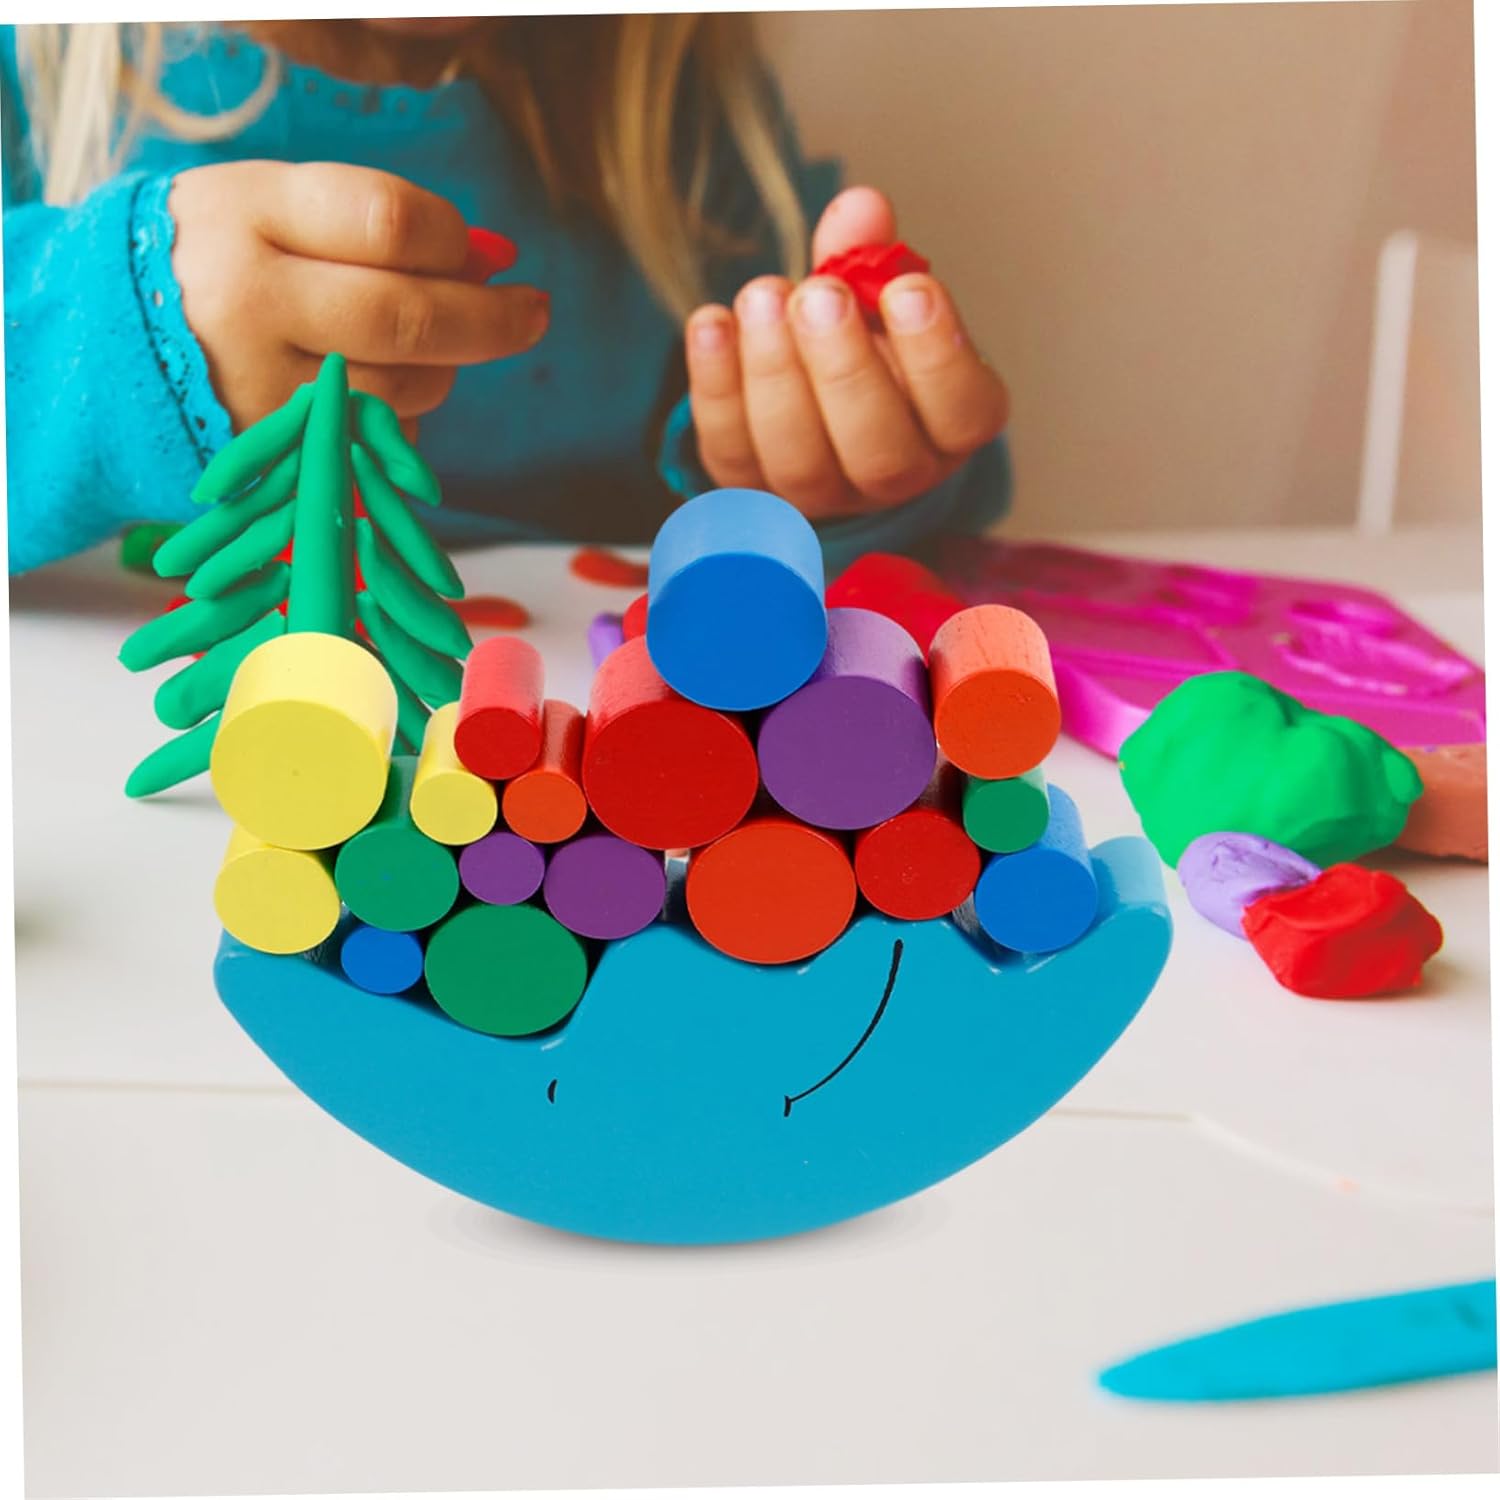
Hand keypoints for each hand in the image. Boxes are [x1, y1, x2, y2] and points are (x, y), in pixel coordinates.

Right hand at [170, 161, 548, 430]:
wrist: (107, 350)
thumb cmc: (221, 264)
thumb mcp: (275, 211)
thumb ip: (376, 226)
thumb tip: (494, 260)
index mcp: (249, 213)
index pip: (390, 223)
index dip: (456, 243)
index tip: (486, 255)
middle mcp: (247, 300)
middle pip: (409, 316)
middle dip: (490, 320)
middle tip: (532, 313)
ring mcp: (254, 386)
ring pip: (403, 390)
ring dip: (440, 372)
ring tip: (420, 351)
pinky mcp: (267, 456)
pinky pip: (374, 443)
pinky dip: (398, 422)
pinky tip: (370, 395)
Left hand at [685, 186, 1008, 518]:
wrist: (805, 400)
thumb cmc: (862, 342)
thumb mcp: (876, 296)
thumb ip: (871, 255)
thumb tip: (860, 207)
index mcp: (948, 427)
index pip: (962, 412)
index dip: (936, 356)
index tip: (908, 288)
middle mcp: (893, 475)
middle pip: (878, 452)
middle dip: (845, 369)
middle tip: (821, 296)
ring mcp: (820, 494)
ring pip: (800, 460)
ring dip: (776, 374)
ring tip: (763, 297)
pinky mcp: (751, 490)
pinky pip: (731, 452)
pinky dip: (717, 386)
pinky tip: (712, 323)